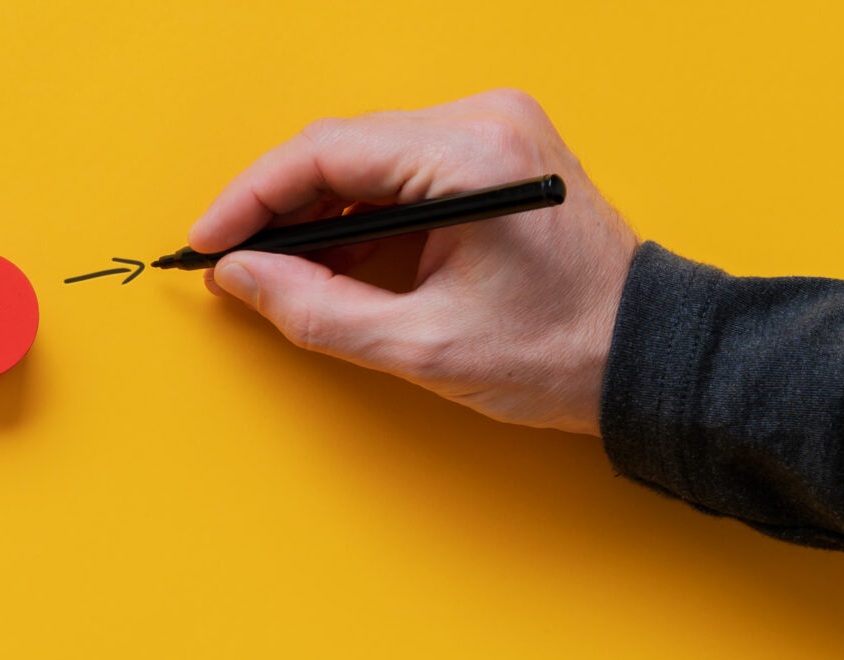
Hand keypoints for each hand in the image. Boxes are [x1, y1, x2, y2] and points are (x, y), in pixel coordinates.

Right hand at [188, 90, 638, 433]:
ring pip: (361, 156)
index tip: (205, 243)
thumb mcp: (419, 345)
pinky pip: (395, 167)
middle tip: (227, 264)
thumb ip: (315, 308)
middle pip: (339, 147)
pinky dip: (351, 211)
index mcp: (473, 157)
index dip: (249, 199)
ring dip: (311, 211)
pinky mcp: (492, 153)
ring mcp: (492, 131)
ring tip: (272, 271)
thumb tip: (240, 276)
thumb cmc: (556, 350)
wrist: (638, 351)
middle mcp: (485, 123)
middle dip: (273, 207)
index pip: (325, 153)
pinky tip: (328, 259)